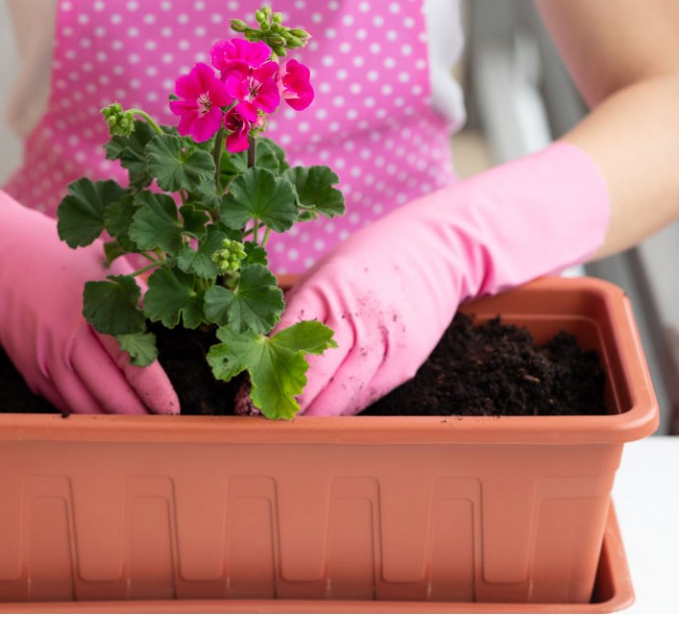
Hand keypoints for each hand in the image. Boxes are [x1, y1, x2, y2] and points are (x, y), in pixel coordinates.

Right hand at [0, 134, 177, 413]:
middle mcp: (68, 345)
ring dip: (114, 423)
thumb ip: (136, 297)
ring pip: (87, 411)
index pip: (134, 364)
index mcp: (94, 313)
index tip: (174, 411)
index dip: (157, 393)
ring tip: (142, 430)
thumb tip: (169, 323)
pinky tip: (108, 418)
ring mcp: (47, 363)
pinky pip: (66, 406)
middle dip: (141, 417)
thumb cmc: (57, 257)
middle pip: (112, 398)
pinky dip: (88, 415)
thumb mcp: (104, 264)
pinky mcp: (32, 373)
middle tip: (166, 428)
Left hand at [281, 142, 610, 415]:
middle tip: (259, 418)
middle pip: (310, 379)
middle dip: (281, 404)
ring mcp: (383, 348)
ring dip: (308, 416)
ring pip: (337, 399)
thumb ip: (294, 313)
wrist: (436, 253)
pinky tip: (318, 414)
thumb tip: (256, 354)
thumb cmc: (366, 261)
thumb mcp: (322, 274)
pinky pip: (361, 399)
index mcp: (327, 291)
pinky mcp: (402, 367)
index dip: (260, 375)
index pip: (284, 343)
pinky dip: (337, 408)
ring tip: (283, 424)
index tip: (242, 398)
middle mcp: (356, 322)